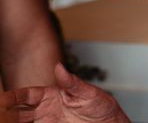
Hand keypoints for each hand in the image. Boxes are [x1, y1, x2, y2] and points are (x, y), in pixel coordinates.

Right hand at [0, 63, 128, 122]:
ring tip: (4, 120)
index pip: (28, 95)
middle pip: (20, 111)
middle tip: (1, 112)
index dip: (14, 97)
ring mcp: (47, 122)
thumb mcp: (89, 93)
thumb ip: (72, 83)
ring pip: (22, 122)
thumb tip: (59, 67)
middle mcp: (46, 109)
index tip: (3, 99)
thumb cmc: (101, 107)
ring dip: (12, 121)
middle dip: (7, 111)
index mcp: (53, 95)